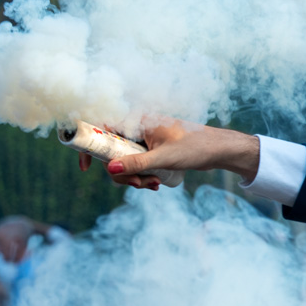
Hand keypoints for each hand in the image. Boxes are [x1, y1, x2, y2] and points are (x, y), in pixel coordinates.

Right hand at [98, 116, 260, 189]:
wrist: (219, 150)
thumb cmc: (195, 148)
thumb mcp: (164, 158)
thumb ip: (137, 163)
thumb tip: (109, 170)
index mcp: (138, 120)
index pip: (101, 129)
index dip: (89, 147)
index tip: (86, 168)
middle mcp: (138, 127)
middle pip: (111, 151)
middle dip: (122, 172)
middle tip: (139, 184)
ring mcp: (144, 139)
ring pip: (124, 160)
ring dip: (133, 176)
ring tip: (154, 185)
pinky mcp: (151, 150)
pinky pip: (136, 163)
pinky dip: (141, 175)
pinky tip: (155, 184)